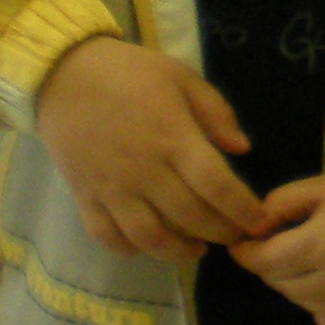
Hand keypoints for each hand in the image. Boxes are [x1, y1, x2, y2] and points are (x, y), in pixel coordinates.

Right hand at [34, 34, 270, 261]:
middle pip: (189, 217)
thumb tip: (242, 149)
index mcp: (174, 138)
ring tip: (198, 250)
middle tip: (236, 237)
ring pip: (149, 237)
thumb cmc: (130, 72)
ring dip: (178, 252)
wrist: (64, 75)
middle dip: (220, 233)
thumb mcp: (182, 77)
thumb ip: (216, 112)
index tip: (260, 223)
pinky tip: (147, 246)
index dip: (242, 210)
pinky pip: (107, 236)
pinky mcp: (84, 197)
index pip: (217, 186)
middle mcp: (145, 170)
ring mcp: (112, 188)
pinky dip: (129, 250)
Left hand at [232, 154, 324, 324]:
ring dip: (300, 283)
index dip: (248, 252)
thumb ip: (285, 202)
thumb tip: (255, 226)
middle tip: (291, 243)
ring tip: (319, 259)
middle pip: (280, 283)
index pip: (263, 261)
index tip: (245, 244)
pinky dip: (324, 309)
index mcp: (321, 244)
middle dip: (275, 263)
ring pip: (303, 302)